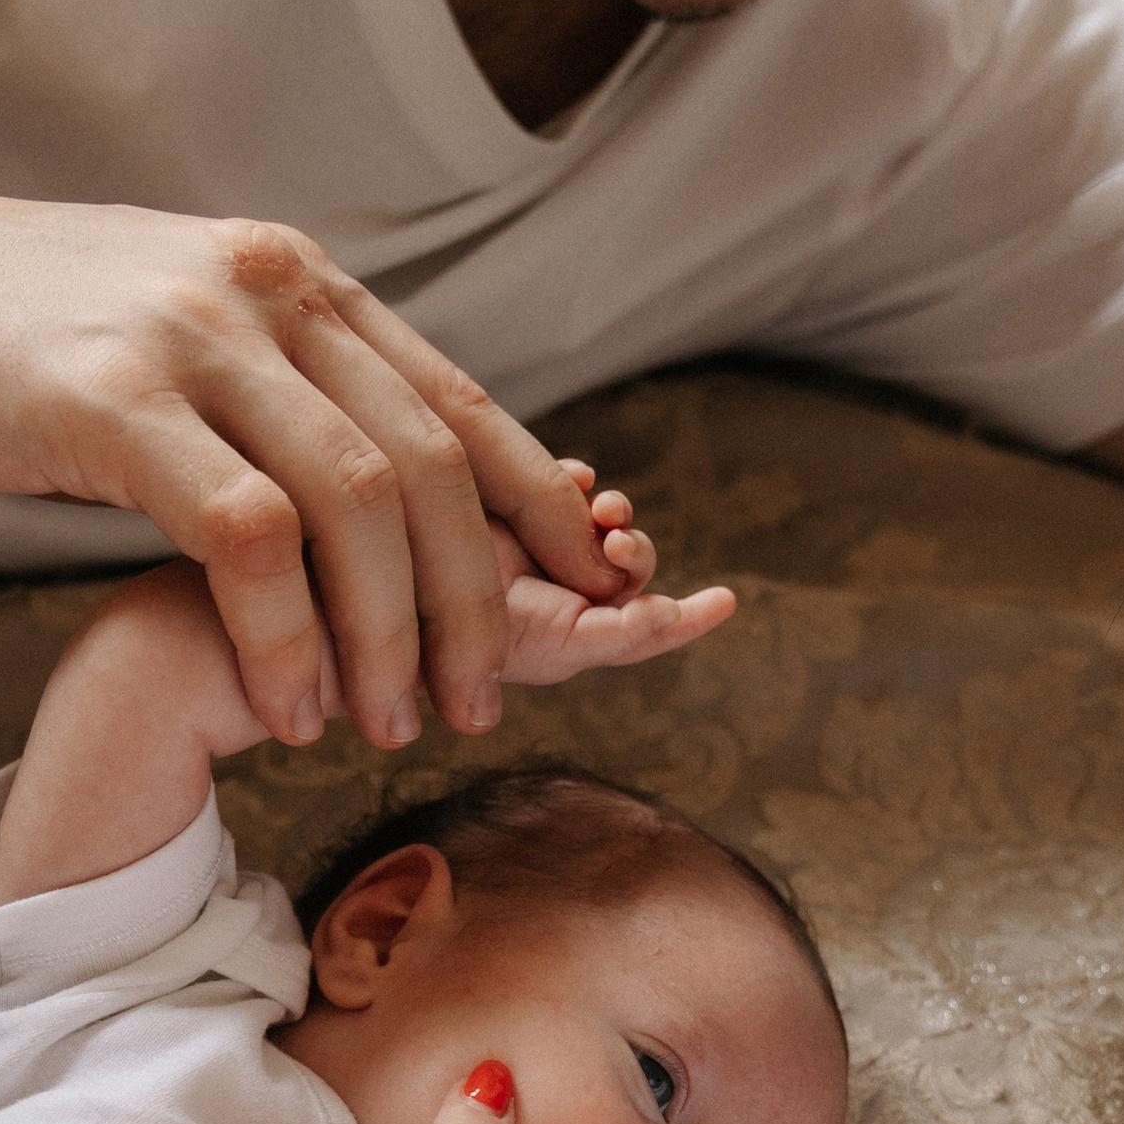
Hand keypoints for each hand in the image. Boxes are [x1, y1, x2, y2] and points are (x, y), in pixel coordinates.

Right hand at [0, 166, 621, 751]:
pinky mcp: (110, 401)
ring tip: (396, 725)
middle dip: (480, 598)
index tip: (588, 598)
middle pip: (433, 464)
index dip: (540, 510)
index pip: (458, 404)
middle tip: (487, 699)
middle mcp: (263, 295)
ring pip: (359, 504)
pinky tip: (289, 705)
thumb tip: (347, 465)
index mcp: (291, 282)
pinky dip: (285, 633)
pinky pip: (246, 536)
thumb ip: (259, 382)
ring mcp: (189, 342)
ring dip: (393, 633)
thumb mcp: (158, 328)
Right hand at [484, 463, 735, 684]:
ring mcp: (536, 549)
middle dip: (635, 548)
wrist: (397, 604)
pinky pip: (562, 484)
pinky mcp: (509, 507)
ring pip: (600, 522)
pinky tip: (576, 477)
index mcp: (575, 637)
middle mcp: (561, 594)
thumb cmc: (472, 643)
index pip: (647, 626)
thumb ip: (616, 633)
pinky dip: (577, 479)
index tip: (726, 601)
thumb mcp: (558, 647)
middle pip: (628, 565)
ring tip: (601, 506)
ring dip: (611, 511)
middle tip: (616, 538)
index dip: (690, 615)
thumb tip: (668, 611)